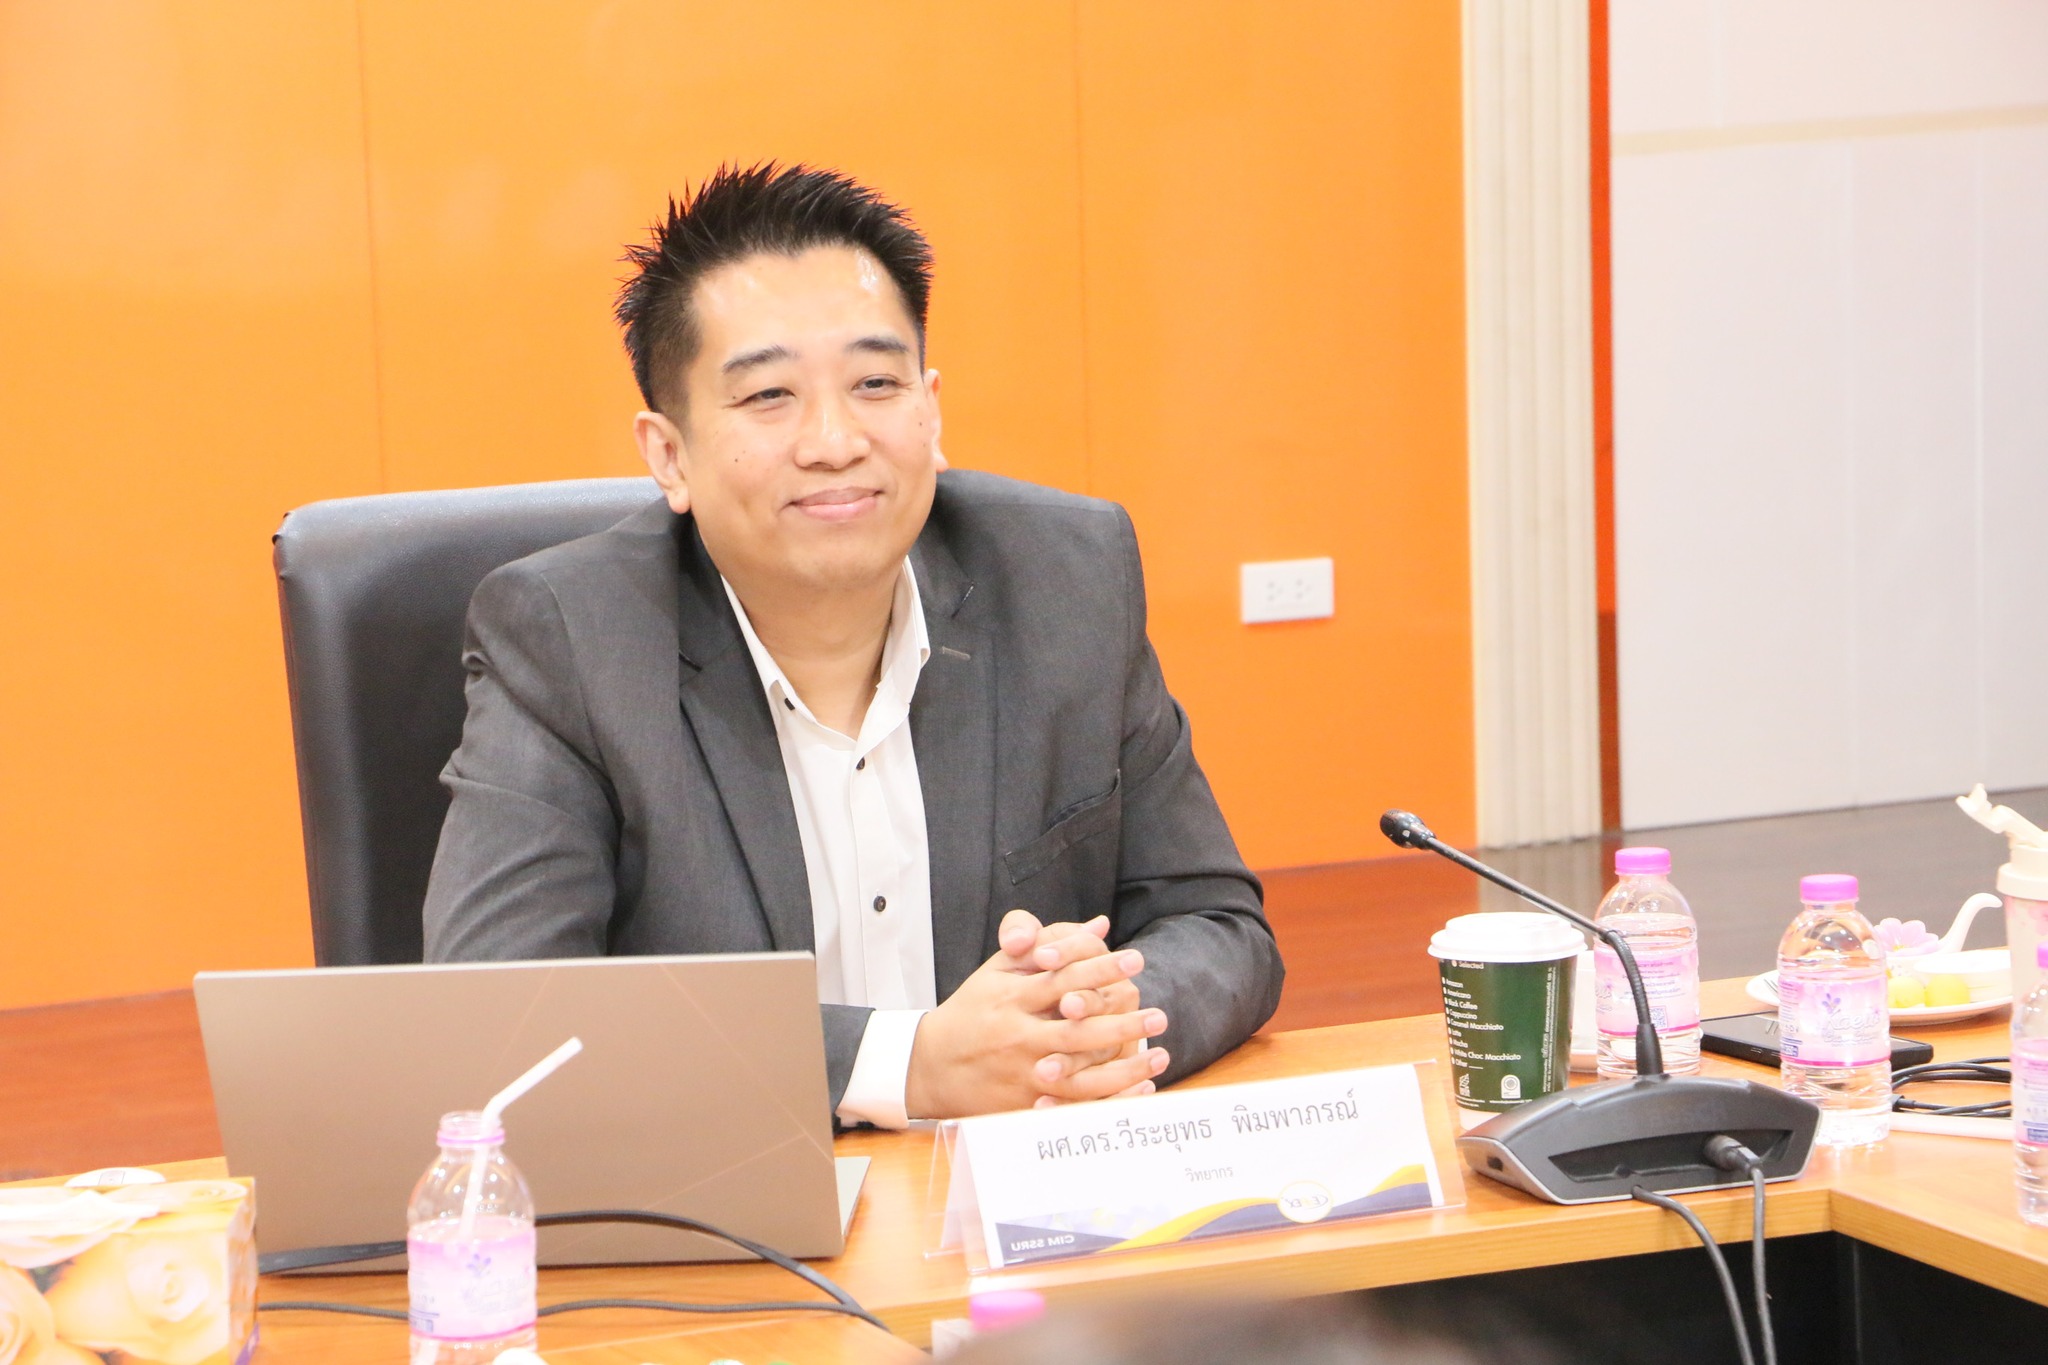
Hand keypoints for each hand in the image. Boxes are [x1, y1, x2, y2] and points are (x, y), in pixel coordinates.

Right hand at [904, 924, 1168, 1118]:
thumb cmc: (973, 1009)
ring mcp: (1021, 1072)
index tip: (1136, 959)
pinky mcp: (1024, 1102)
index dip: (1100, 968)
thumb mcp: (1000, 970)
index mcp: (1011, 997)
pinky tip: (1140, 1089)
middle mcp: (1017, 1035)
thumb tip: (1098, 924)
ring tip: (1161, 1052)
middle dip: (1120, 1021)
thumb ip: (1047, 944)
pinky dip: (1109, 1097)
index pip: (1063, 978)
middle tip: (1158, 1013)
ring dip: (1123, 1065)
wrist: (930, 1064)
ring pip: (1080, 1072)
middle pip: (1077, 1029)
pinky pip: (1074, 1104)